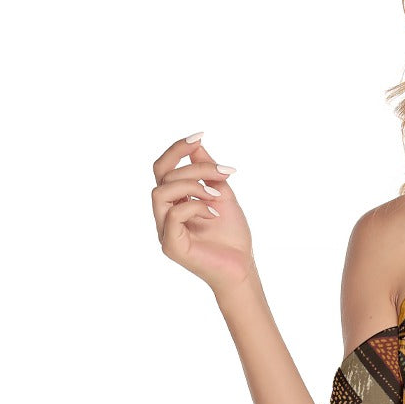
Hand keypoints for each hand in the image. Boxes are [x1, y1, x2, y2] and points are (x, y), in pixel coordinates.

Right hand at [152, 132, 255, 298]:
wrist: (242, 268)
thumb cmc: (232, 236)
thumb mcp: (222, 194)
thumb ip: (207, 172)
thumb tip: (197, 144)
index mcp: (174, 201)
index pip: (163, 168)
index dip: (177, 149)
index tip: (200, 135)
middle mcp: (164, 214)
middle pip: (163, 175)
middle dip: (194, 168)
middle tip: (223, 173)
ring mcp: (164, 230)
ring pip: (161, 191)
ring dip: (192, 186)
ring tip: (217, 195)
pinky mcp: (171, 245)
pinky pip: (174, 214)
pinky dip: (196, 207)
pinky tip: (215, 214)